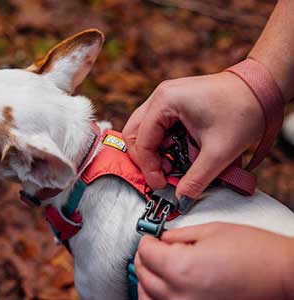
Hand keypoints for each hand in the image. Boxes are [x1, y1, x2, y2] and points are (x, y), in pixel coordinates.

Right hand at [123, 72, 263, 198]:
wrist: (261, 89)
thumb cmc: (243, 110)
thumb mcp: (218, 152)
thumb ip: (196, 179)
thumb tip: (181, 199)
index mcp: (165, 101)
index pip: (142, 141)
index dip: (149, 168)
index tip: (162, 185)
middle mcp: (161, 96)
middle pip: (136, 134)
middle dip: (147, 159)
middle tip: (163, 175)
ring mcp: (167, 98)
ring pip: (146, 131)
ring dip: (155, 152)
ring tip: (173, 165)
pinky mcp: (175, 103)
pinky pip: (159, 127)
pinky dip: (164, 144)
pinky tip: (179, 152)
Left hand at [135, 223, 293, 299]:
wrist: (279, 275)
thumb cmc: (253, 252)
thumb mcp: (210, 231)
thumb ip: (179, 235)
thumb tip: (162, 238)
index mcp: (182, 268)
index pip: (145, 252)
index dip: (147, 240)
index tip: (152, 236)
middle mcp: (179, 295)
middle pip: (143, 274)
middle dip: (145, 257)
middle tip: (155, 247)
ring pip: (147, 298)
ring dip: (147, 279)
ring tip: (158, 266)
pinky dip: (156, 298)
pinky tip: (166, 287)